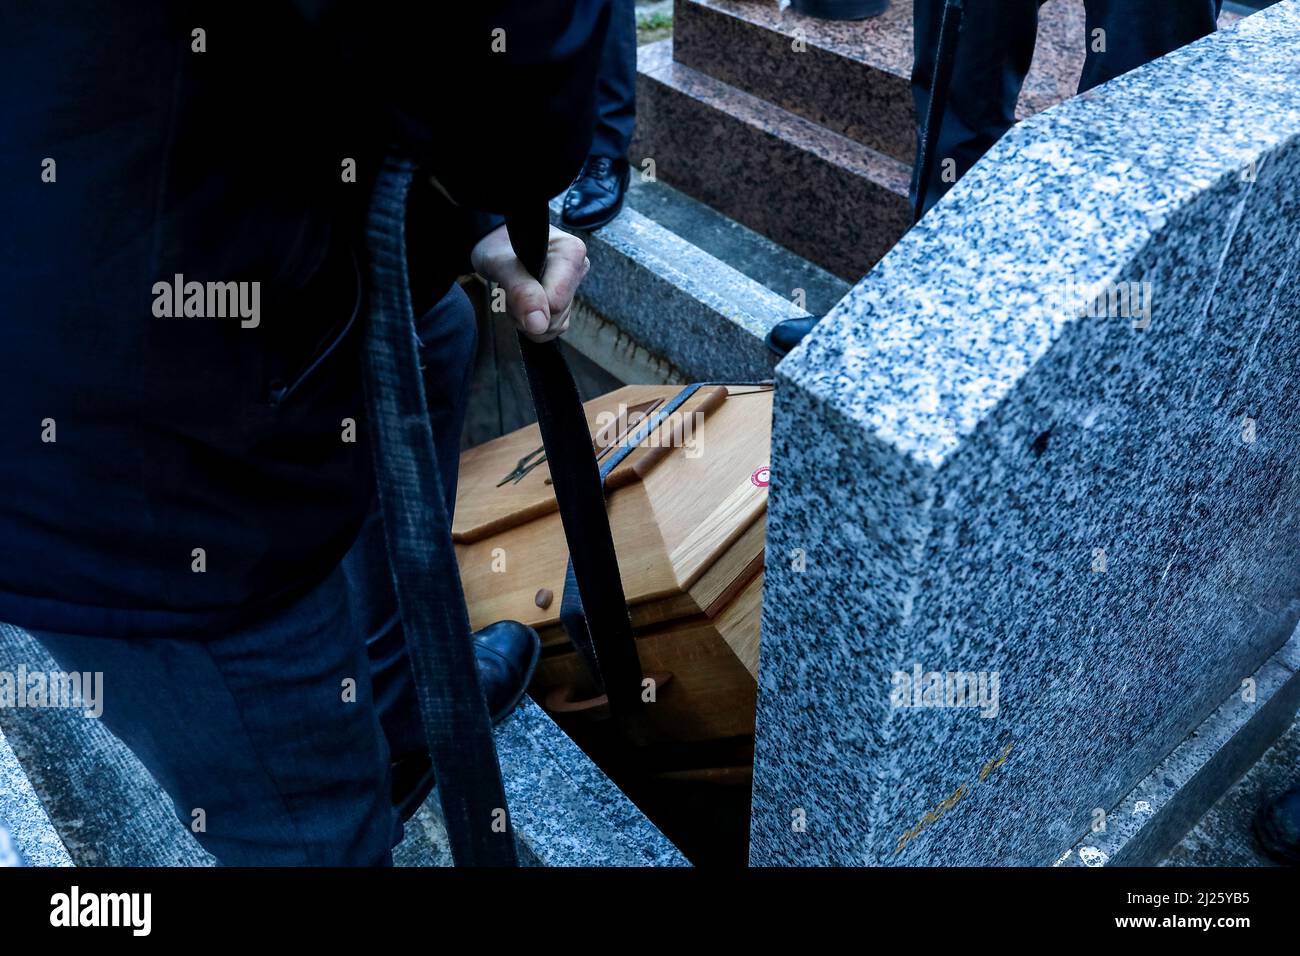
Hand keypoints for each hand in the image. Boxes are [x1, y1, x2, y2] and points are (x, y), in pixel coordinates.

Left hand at [470, 223, 589, 342]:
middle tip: (510, 287)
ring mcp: (573, 288)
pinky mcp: (566, 303)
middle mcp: (578, 269)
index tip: (512, 285)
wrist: (497, 246)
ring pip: (551, 326)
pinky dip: (528, 322)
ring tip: (515, 291)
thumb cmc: (499, 247)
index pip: (556, 302)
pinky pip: (549, 329)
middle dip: (525, 310)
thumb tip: (539, 325)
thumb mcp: (501, 264)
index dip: (529, 304)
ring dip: (523, 317)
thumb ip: (521, 291)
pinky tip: (521, 301)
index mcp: (571, 252)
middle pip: (555, 317)